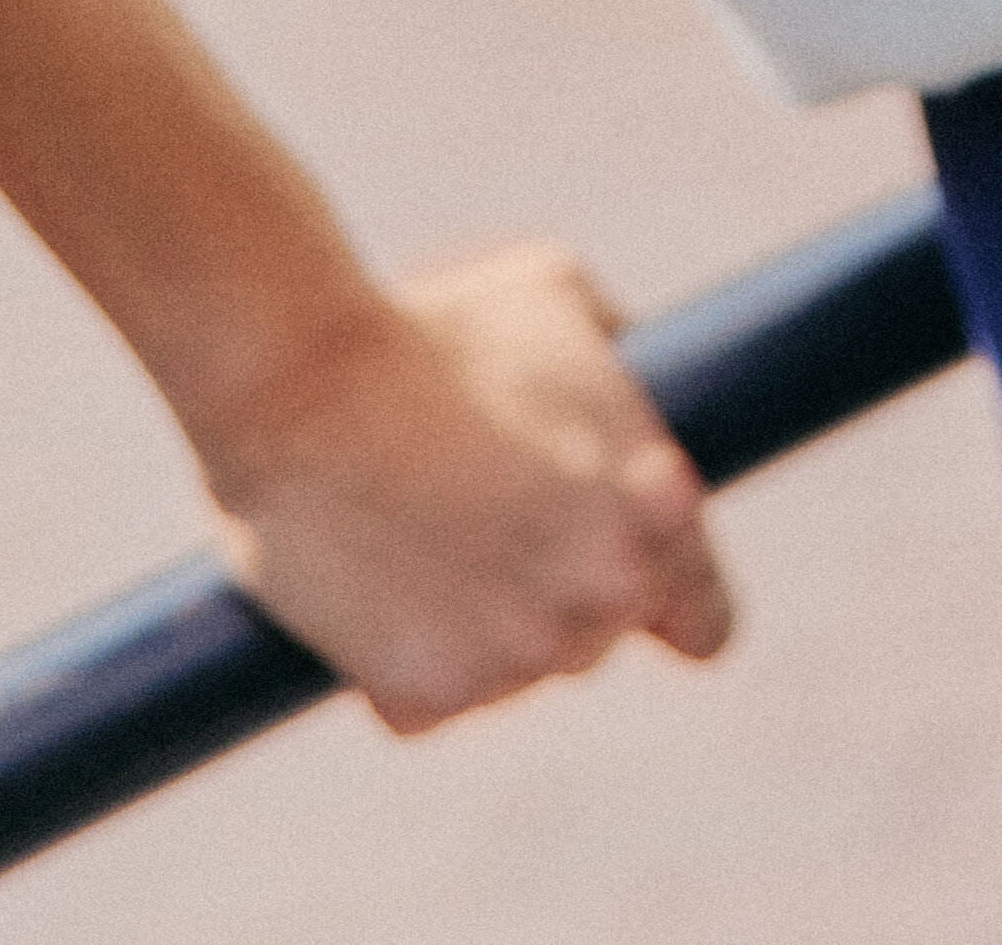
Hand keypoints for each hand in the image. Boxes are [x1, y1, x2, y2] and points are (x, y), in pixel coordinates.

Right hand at [195, 242, 734, 733]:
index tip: (628, 568)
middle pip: (598, 635)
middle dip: (560, 586)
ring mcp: (514, 661)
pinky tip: (380, 580)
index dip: (673, 598)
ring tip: (423, 527)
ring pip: (514, 668)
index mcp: (655, 516)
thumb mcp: (559, 301)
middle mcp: (600, 602)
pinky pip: (433, 698)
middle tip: (490, 508)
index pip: (705, 621)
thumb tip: (632, 415)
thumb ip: (621, 375)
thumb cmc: (432, 322)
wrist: (297, 378)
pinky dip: (407, 658)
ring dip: (485, 623)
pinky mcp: (426, 700)